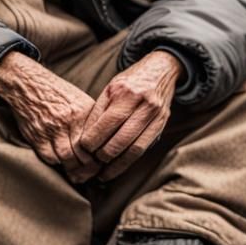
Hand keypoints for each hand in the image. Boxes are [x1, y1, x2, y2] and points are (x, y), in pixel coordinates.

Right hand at [0, 51, 100, 182]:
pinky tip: (60, 162)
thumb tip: (104, 140)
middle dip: (88, 169)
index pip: (97, 142)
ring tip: (76, 174)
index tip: (101, 164)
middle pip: (84, 154)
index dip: (101, 158)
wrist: (27, 84)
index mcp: (83, 111)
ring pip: (67, 158)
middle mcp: (68, 121)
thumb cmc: (56, 93)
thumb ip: (92, 119)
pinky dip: (56, 163)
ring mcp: (51, 129)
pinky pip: (49, 157)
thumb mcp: (79, 99)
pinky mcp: (36, 135)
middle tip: (90, 174)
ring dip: (73, 170)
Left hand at [79, 50, 181, 180]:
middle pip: (122, 138)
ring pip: (135, 148)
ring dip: (117, 164)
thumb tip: (84, 137)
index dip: (94, 138)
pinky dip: (130, 161)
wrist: (160, 70)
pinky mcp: (162, 124)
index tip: (83, 149)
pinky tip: (118, 167)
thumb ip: (99, 111)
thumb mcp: (110, 88)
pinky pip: (145, 148)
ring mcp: (156, 115)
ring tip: (103, 173)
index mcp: (126, 92)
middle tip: (91, 162)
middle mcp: (143, 104)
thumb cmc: (129, 81)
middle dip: (104, 154)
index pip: (108, 122)